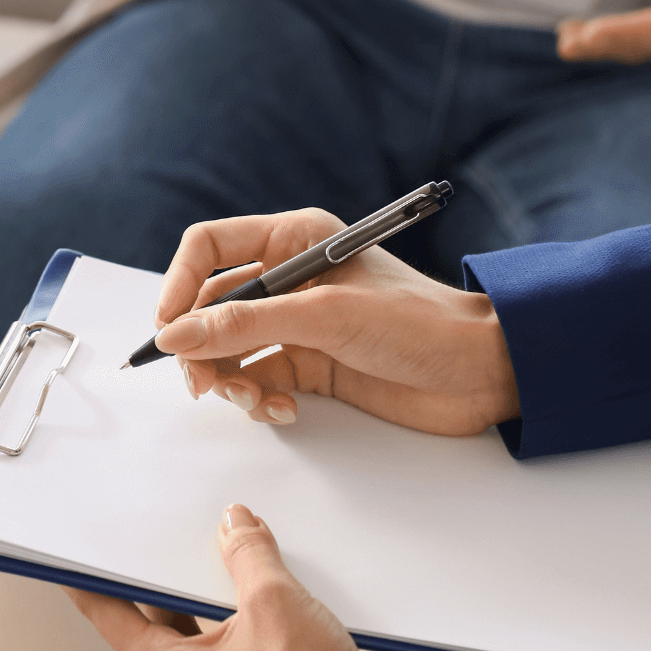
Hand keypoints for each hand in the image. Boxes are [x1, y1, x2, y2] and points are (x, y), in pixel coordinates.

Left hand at [68, 505, 360, 650]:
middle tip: (152, 550)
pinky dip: (226, 630)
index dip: (85, 585)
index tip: (65, 565)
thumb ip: (246, 554)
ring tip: (214, 567)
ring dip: (199, 607)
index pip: (108, 617)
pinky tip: (251, 606)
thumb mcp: (274, 600)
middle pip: (154, 627)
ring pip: (192, 643)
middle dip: (159, 586)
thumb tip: (234, 525)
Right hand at [153, 209, 519, 436]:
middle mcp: (289, 278)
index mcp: (293, 239)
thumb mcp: (326, 316)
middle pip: (210, 307)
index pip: (209, 249)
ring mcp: (298, 325)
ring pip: (228, 351)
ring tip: (253, 401)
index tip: (168, 328)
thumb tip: (177, 335)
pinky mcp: (310, 366)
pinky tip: (282, 411)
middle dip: (201, 347)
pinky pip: (257, 381)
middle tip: (204, 383)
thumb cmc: (421, 322)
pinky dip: (259, 401)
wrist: (481, 371)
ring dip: (228, 380)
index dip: (180, 285)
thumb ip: (246, 325)